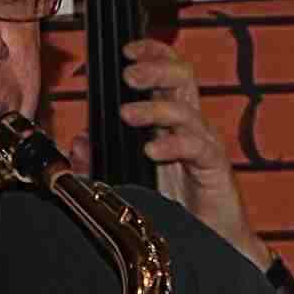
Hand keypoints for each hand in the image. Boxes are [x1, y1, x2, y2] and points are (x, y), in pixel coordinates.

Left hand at [117, 38, 257, 256]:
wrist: (209, 244)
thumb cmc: (173, 208)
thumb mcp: (127, 182)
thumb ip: (99, 163)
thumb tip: (80, 141)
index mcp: (170, 121)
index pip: (166, 74)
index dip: (151, 54)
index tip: (127, 50)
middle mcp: (188, 125)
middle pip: (181, 77)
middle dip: (154, 67)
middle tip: (128, 74)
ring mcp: (202, 143)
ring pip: (184, 108)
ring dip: (153, 107)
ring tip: (127, 114)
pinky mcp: (213, 167)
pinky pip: (196, 145)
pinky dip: (172, 144)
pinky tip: (152, 149)